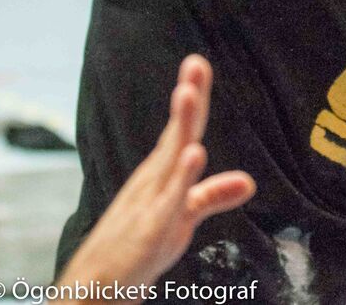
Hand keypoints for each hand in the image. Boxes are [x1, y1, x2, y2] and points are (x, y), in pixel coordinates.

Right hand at [58, 55, 254, 292]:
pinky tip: (193, 155)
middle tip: (195, 64)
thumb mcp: (182, 215)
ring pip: (168, 160)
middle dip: (187, 99)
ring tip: (188, 94)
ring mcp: (149, 202)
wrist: (96, 285)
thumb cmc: (138, 243)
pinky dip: (181, 179)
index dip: (193, 96)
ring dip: (179, 126)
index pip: (182, 129)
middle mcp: (154, 179)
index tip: (198, 63)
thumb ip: (213, 194)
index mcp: (162, 171)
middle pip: (176, 135)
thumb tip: (248, 181)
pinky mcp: (149, 231)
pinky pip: (168, 202)